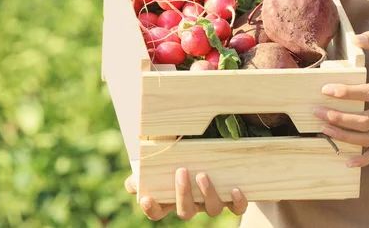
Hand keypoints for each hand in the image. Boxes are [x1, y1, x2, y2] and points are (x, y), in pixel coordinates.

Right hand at [124, 168, 247, 220]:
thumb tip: (131, 183)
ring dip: (207, 194)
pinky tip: (235, 189)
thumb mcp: (164, 161)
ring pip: (211, 210)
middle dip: (182, 194)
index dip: (151, 208)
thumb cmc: (184, 158)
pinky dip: (237, 202)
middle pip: (185, 212)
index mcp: (173, 197)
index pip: (158, 211)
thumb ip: (146, 169)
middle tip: (181, 171)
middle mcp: (193, 204)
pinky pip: (236, 208)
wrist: (220, 157)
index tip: (146, 198)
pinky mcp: (232, 200)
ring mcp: (212, 203)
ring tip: (203, 175)